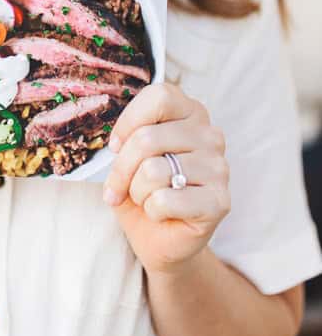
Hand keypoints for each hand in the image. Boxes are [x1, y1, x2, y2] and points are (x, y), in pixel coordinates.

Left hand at [102, 82, 229, 276]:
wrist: (159, 238)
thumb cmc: (142, 189)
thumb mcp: (127, 155)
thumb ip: (128, 137)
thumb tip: (118, 144)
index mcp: (191, 113)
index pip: (159, 97)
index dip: (128, 122)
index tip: (116, 146)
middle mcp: (211, 135)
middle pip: (147, 138)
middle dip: (121, 169)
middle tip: (117, 187)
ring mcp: (219, 168)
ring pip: (152, 171)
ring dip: (136, 191)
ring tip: (145, 199)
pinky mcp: (220, 202)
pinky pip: (164, 200)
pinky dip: (151, 210)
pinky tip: (161, 213)